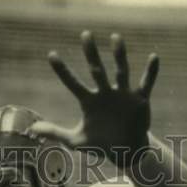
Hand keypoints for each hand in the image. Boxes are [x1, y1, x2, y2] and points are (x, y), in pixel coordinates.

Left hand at [32, 31, 158, 166]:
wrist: (126, 150)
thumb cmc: (101, 143)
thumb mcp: (76, 141)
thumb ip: (55, 133)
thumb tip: (32, 129)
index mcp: (89, 101)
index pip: (72, 83)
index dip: (62, 71)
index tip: (51, 55)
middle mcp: (105, 93)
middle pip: (96, 70)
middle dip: (91, 54)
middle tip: (85, 35)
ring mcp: (122, 94)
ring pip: (121, 71)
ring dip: (119, 55)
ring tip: (116, 38)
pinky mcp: (139, 99)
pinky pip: (146, 83)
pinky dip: (151, 71)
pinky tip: (154, 57)